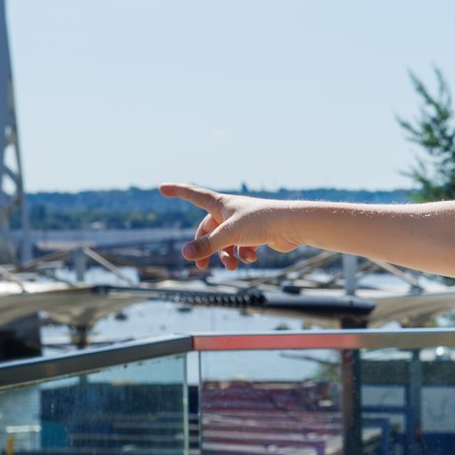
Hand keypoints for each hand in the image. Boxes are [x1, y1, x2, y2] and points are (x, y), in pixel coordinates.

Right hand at [160, 183, 306, 269]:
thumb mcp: (230, 234)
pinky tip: (252, 257)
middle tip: (200, 267)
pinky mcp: (256, 235)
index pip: (193, 194)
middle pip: (208, 230)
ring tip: (233, 267)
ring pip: (225, 242)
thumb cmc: (261, 222)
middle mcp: (231, 212)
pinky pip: (242, 247)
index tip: (161, 187)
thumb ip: (207, 245)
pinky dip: (244, 254)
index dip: (177, 190)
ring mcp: (243, 224)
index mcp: (221, 204)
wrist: (292, 226)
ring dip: (227, 256)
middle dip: (205, 248)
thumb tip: (184, 254)